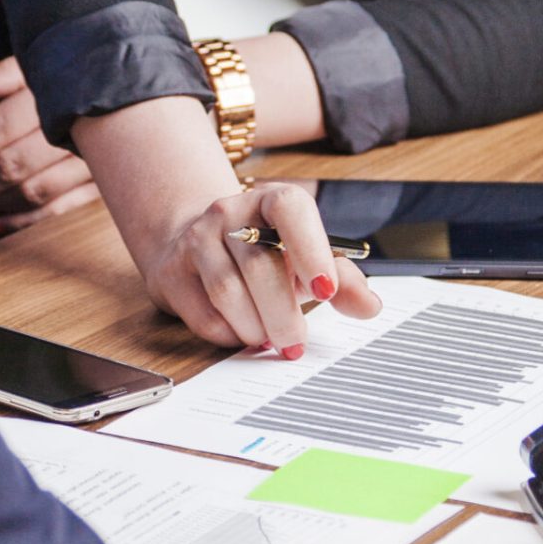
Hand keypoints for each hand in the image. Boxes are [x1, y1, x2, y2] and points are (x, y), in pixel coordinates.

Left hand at [0, 56, 98, 233]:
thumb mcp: (48, 59)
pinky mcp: (105, 181)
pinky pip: (61, 207)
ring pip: (33, 191)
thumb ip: (5, 75)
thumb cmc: (89, 69)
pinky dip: (25, 220)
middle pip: (8, 167)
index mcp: (51, 94)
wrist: (145, 89)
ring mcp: (91, 159)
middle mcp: (72, 129)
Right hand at [138, 180, 379, 354]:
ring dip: (256, 327)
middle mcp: (229, 212)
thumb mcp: (306, 256)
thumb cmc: (265, 253)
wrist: (196, 242)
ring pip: (228, 293)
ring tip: (270, 339)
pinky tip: (242, 333)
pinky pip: (204, 315)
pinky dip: (229, 335)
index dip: (310, 249)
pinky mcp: (173, 272)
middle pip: (259, 265)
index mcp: (271, 200)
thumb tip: (369, 306)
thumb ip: (342, 279)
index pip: (290, 209)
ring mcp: (196, 239)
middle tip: (296, 342)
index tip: (326, 291)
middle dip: (283, 314)